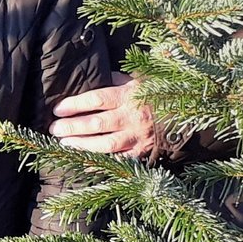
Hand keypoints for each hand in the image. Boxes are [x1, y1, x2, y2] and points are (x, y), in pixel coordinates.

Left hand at [49, 72, 163, 158]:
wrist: (188, 110)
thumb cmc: (158, 91)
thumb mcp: (138, 79)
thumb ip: (116, 80)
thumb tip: (93, 78)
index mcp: (129, 95)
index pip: (96, 99)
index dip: (75, 105)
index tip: (57, 109)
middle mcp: (132, 117)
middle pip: (97, 124)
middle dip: (72, 127)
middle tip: (54, 128)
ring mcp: (137, 136)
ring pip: (105, 144)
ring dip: (82, 145)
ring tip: (64, 143)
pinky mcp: (142, 152)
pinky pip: (119, 161)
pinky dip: (101, 163)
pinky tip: (84, 163)